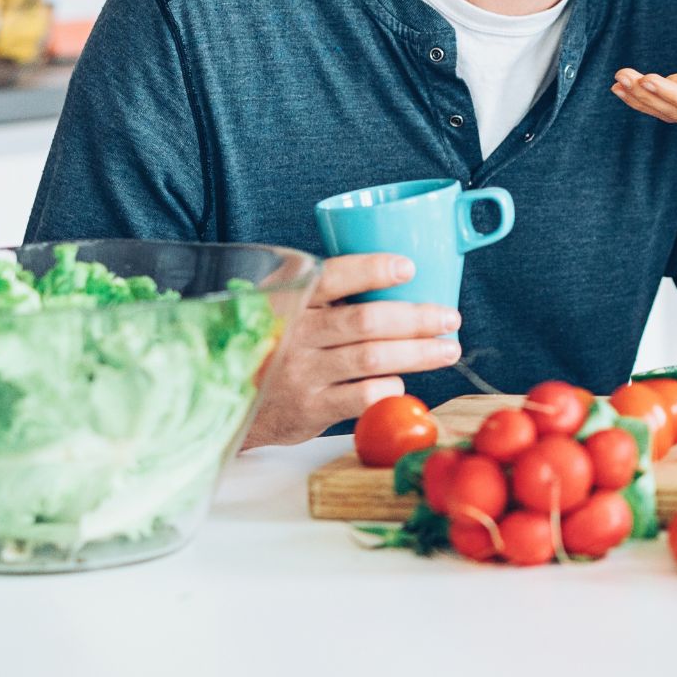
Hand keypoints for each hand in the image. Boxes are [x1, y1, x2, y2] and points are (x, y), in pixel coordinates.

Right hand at [240, 254, 461, 449]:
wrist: (227, 396)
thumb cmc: (271, 343)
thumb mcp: (282, 305)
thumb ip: (323, 290)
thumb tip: (397, 277)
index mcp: (288, 297)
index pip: (333, 276)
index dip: (373, 270)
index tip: (409, 267)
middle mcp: (294, 333)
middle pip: (366, 320)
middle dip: (416, 318)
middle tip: (450, 317)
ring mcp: (301, 372)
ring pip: (373, 359)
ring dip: (418, 353)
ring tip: (447, 349)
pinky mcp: (311, 408)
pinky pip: (364, 396)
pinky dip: (390, 387)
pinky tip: (402, 382)